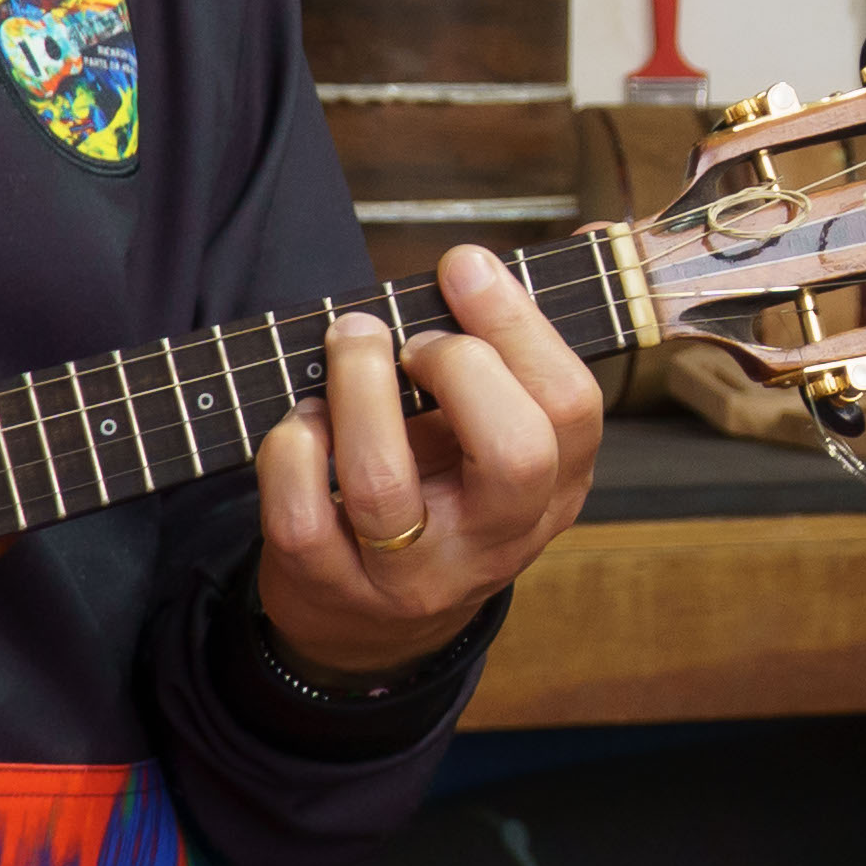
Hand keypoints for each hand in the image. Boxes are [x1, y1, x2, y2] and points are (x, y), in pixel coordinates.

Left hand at [256, 245, 605, 676]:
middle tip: (411, 338)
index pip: (572, 407)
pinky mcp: (332, 588)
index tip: (463, 269)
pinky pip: (303, 516)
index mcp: (554, 488)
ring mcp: (414, 575)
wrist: (369, 623)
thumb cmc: (438, 489)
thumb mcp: (492, 436)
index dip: (518, 324)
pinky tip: (303, 421)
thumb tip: (544, 242)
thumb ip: (506, 352)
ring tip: (348, 344)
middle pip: (514, 454)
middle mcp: (497, 540)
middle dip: (456, 365)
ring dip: (356, 389)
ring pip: (385, 483)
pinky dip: (293, 448)